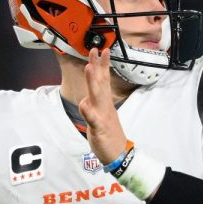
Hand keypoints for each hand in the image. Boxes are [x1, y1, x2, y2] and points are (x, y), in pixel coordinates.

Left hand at [78, 48, 126, 163]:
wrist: (118, 153)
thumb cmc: (108, 134)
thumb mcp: (100, 116)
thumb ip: (94, 105)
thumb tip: (86, 99)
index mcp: (104, 102)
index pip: (103, 80)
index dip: (102, 65)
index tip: (101, 50)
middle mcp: (104, 105)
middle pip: (100, 82)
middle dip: (97, 66)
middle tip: (95, 50)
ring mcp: (102, 116)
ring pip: (97, 96)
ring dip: (93, 81)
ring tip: (89, 67)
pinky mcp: (99, 128)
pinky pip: (93, 119)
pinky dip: (88, 111)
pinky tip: (84, 104)